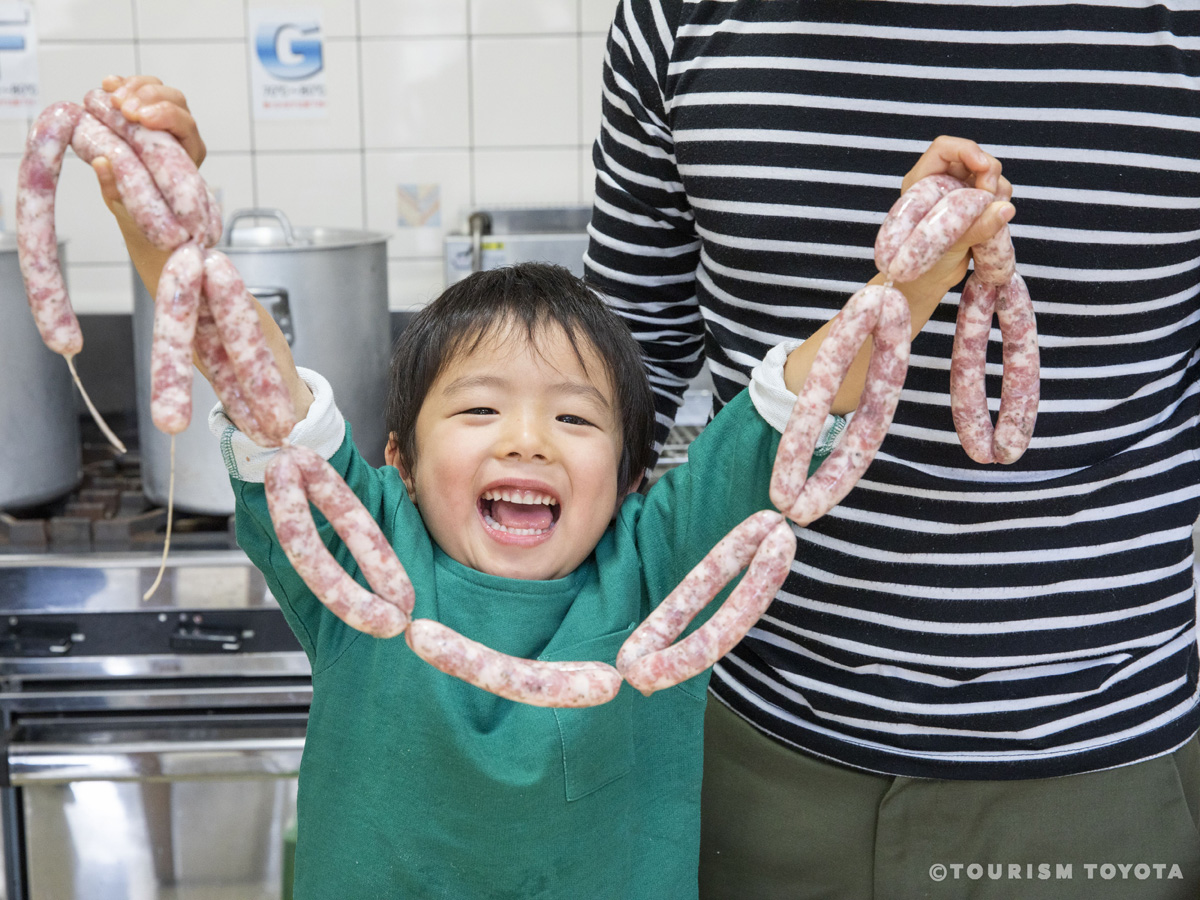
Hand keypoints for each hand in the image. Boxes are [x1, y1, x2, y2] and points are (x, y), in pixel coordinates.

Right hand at [92, 75, 205, 210]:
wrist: (138, 207)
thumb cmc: (141, 208)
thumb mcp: (128, 204)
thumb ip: (116, 186)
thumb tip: (102, 162)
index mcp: (188, 155)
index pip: (187, 126)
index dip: (166, 115)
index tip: (141, 118)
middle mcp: (180, 133)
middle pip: (175, 99)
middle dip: (147, 97)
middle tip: (122, 108)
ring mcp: (161, 118)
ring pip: (157, 88)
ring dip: (133, 87)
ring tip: (111, 98)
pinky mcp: (141, 110)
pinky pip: (137, 88)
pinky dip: (122, 84)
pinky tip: (106, 85)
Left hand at [897, 136, 1015, 288]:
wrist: (926, 284)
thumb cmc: (922, 265)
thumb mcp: (947, 244)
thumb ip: (975, 226)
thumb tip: (1006, 209)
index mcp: (922, 182)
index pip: (945, 149)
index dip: (967, 151)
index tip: (984, 168)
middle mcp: (942, 183)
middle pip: (974, 158)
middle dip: (989, 173)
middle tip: (990, 196)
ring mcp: (960, 194)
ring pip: (991, 176)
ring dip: (998, 191)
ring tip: (990, 215)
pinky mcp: (975, 207)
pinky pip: (998, 195)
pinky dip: (1002, 205)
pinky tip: (995, 223)